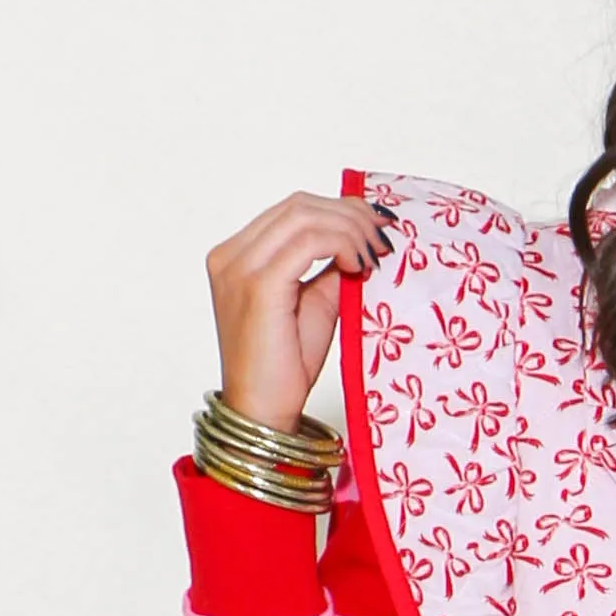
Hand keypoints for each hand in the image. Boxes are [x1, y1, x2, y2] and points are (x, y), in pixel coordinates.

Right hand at [205, 192, 392, 432]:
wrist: (264, 409)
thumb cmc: (286, 364)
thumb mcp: (316, 303)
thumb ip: (331, 268)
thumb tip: (365, 239)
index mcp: (237, 256)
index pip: (293, 210)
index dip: (341, 210)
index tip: (378, 228)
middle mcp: (230, 256)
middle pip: (299, 206)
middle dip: (351, 215)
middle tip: (384, 239)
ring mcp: (239, 268)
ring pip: (305, 217)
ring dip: (351, 229)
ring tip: (376, 255)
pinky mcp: (258, 285)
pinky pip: (308, 242)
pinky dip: (342, 245)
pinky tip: (360, 267)